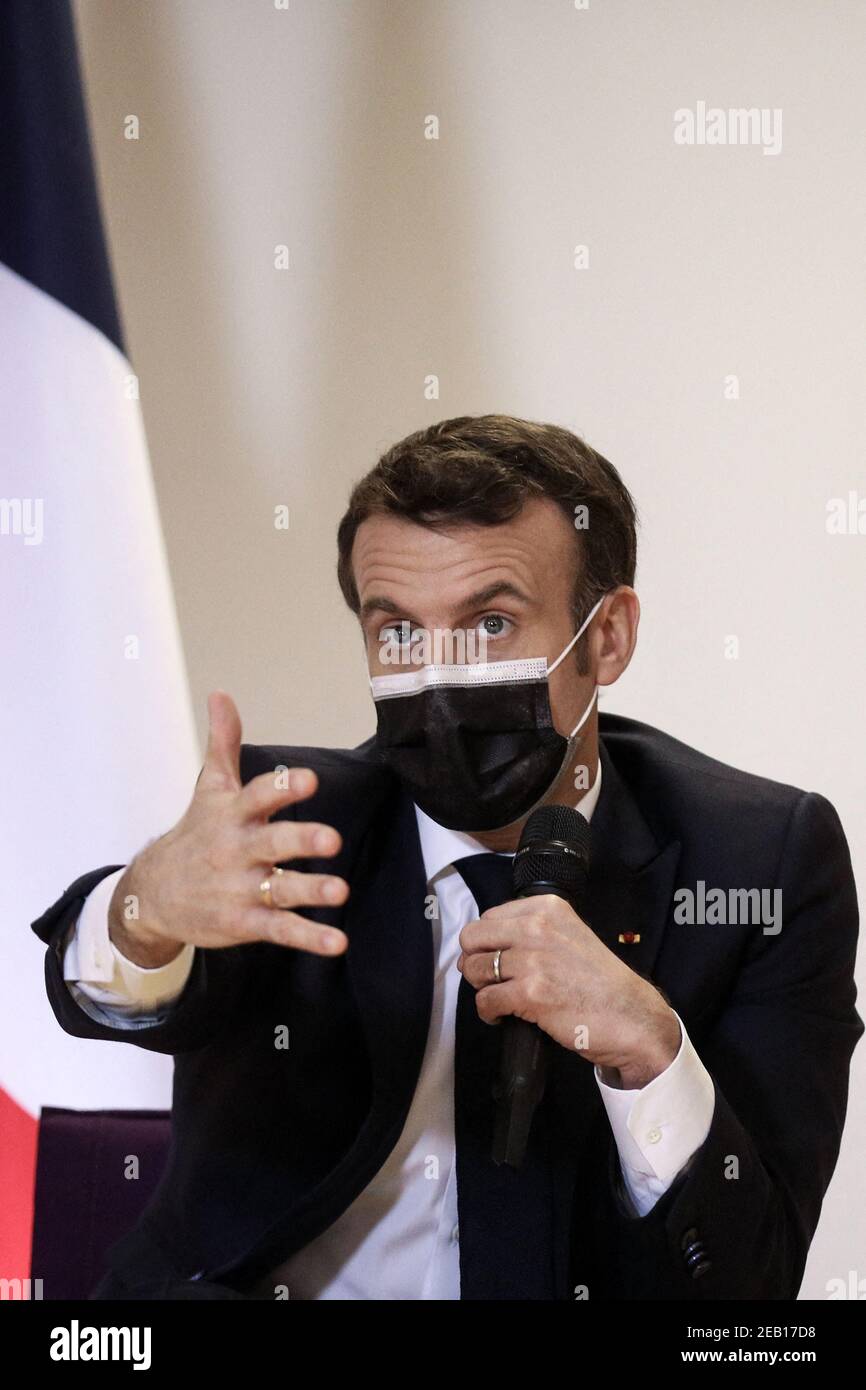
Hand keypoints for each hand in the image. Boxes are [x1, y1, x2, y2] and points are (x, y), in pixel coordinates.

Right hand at [107, 691, 349, 966]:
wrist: (153, 894)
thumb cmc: (195, 834)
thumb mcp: (209, 788)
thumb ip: (223, 743)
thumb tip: (222, 694)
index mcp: (233, 815)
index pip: (258, 796)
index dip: (283, 788)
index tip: (309, 779)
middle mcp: (237, 851)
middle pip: (271, 843)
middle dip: (300, 840)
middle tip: (331, 839)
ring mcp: (241, 889)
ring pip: (280, 890)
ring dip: (311, 891)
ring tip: (340, 892)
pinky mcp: (245, 923)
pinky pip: (280, 930)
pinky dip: (308, 938)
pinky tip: (336, 942)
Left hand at [457, 894, 679, 1087]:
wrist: (631, 1016)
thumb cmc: (601, 982)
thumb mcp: (570, 935)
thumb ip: (534, 931)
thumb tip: (487, 945)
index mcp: (548, 908)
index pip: (489, 917)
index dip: (486, 942)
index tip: (497, 958)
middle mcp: (538, 927)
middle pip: (473, 938)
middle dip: (475, 960)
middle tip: (490, 978)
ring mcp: (533, 960)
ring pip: (474, 969)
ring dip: (481, 988)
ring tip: (499, 998)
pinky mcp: (530, 993)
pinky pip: (485, 1000)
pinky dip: (488, 1012)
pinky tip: (501, 1016)